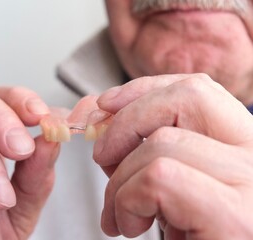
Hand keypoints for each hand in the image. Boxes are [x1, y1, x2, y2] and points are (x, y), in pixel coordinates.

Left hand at [93, 74, 252, 238]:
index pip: (196, 89)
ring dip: (120, 179)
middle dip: (126, 120)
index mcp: (243, 148)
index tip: (104, 105)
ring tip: (120, 214)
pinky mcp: (237, 217)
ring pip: (162, 142)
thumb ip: (145, 147)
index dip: (143, 90)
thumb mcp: (172, 185)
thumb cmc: (193, 237)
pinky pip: (159, 177)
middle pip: (186, 96)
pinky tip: (130, 227)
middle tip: (102, 158)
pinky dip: (127, 200)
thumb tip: (100, 112)